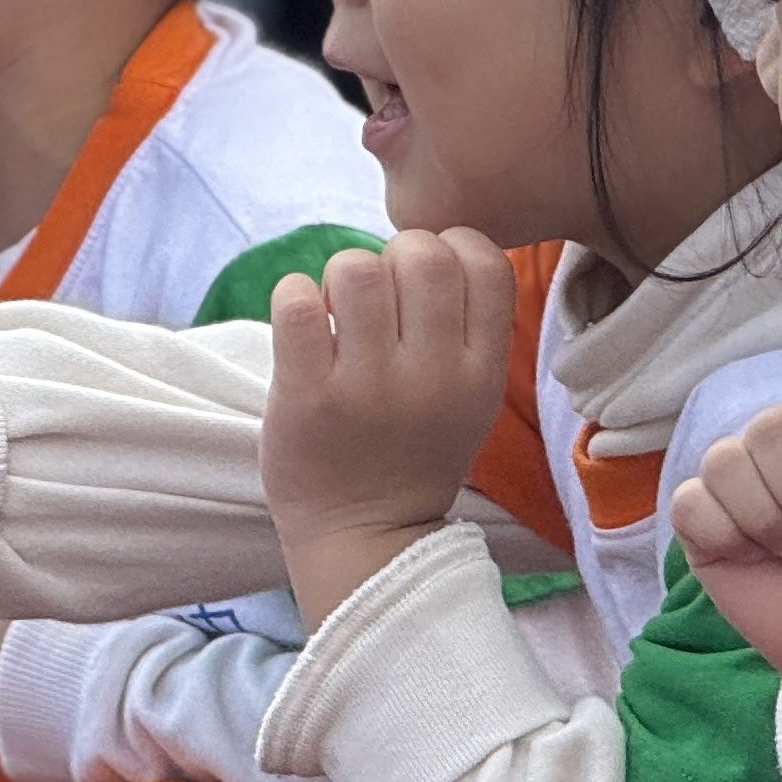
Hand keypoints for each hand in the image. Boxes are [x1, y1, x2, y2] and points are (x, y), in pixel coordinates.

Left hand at [263, 233, 519, 624]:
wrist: (364, 537)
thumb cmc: (415, 452)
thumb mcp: (473, 397)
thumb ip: (469, 328)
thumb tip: (438, 243)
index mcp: (479, 371)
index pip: (487, 262)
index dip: (453, 247)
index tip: (428, 277)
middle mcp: (432, 375)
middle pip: (423, 254)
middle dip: (394, 252)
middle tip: (379, 291)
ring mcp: (368, 387)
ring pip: (357, 268)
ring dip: (341, 274)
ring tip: (337, 310)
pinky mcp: (307, 398)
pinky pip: (297, 303)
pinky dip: (294, 294)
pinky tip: (303, 322)